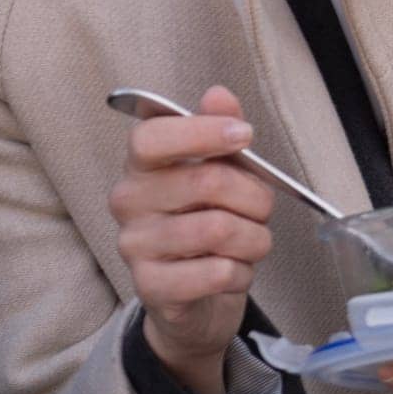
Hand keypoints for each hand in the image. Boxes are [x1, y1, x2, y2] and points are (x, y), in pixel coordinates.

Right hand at [109, 84, 274, 385]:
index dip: (204, 131)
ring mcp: (135, 246)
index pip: (152, 137)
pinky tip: (236, 271)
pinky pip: (215, 273)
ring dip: (254, 238)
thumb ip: (219, 128)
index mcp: (141, 164)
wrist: (194, 298)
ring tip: (254, 242)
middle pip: (205, 181)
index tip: (245, 135)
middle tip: (264, 208)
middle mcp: (128, 201)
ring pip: (218, 229)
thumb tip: (218, 95)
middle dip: (254, 195)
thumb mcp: (220, 168)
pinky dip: (241, 272)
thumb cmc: (207, 219)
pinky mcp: (151, 288)